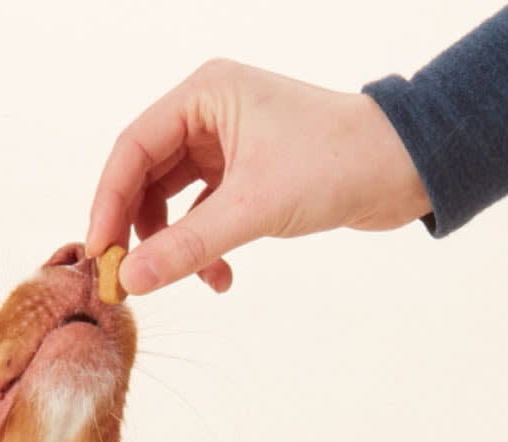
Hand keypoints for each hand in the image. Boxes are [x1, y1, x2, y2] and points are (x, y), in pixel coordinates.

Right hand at [85, 59, 431, 296]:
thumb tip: (132, 280)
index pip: (133, 148)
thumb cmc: (339, 163)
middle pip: (146, 174)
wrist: (407, 168)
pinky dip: (206, 246)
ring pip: (175, 198)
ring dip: (177, 244)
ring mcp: (229, 141)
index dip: (109, 203)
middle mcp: (211, 112)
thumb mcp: (254, 207)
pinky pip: (206, 212)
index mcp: (205, 94)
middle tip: (129, 278)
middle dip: (139, 230)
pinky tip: (221, 277)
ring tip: (191, 280)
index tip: (100, 254)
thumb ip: (188, 245)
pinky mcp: (249, 171)